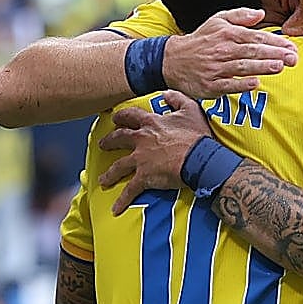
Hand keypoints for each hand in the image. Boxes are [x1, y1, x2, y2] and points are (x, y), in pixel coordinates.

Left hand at [98, 90, 211, 213]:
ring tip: (102, 180)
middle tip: (102, 144)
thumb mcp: (191, 110)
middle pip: (119, 139)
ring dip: (109, 174)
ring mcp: (140, 159)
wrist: (200, 158)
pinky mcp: (144, 177)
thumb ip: (177, 99)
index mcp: (151, 123)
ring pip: (118, 166)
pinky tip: (115, 210)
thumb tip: (166, 94)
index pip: (130, 116)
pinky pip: (130, 190)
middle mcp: (141, 140)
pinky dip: (122, 200)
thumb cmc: (197, 135)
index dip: (121, 117)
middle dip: (109, 141)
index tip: (115, 118)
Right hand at [163, 8, 296, 97]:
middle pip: (252, 52)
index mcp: (227, 34)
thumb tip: (260, 14)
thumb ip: (240, 16)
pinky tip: (255, 83)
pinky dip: (241, 84)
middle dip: (274, 54)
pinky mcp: (210, 85)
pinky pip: (227, 85)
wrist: (173, 60)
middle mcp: (223, 50)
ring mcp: (216, 68)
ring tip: (279, 67)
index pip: (256, 37)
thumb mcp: (218, 20)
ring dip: (261, 67)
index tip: (291, 47)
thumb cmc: (200, 41)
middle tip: (292, 58)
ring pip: (242, 67)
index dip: (275, 42)